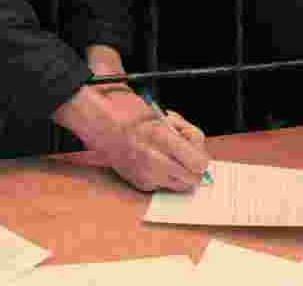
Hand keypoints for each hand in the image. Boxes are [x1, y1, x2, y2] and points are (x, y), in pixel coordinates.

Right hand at [53, 87, 210, 192]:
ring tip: (169, 158)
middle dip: (193, 170)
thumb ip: (184, 133)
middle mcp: (154, 161)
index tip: (196, 151)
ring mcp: (146, 175)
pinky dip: (164, 177)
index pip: (199, 163)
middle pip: (192, 180)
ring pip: (180, 186)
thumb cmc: (131, 116)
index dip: (201, 158)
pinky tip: (154, 162)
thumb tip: (200, 150)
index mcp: (161, 138)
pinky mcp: (140, 184)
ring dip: (180, 174)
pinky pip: (163, 186)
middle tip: (186, 157)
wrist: (101, 124)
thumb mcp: (162, 118)